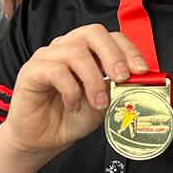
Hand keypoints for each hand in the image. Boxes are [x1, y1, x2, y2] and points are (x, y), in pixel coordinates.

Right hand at [2, 25, 147, 158]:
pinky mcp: (32, 71)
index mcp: (87, 51)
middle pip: (93, 33)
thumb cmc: (71, 118)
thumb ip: (118, 89)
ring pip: (75, 52)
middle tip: (121, 78)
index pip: (110, 36)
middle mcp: (67, 47)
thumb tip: (139, 82)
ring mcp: (48, 57)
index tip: (140, 70)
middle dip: (112, 54)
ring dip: (93, 79)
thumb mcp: (104, 103)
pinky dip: (70, 90)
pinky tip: (73, 105)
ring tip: (98, 102)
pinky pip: (55, 70)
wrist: (42, 140)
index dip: (128, 50)